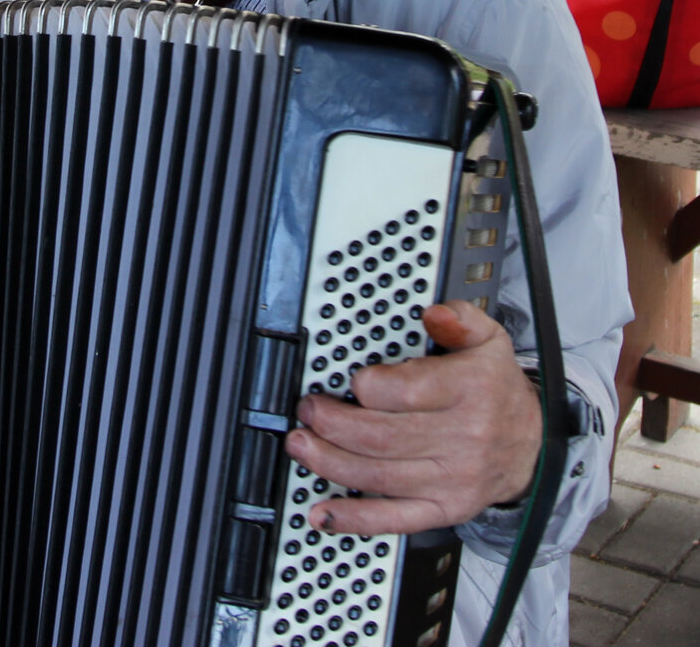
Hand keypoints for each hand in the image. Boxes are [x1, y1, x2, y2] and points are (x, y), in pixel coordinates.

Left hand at [284, 300, 542, 535]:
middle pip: (381, 436)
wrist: (532, 445)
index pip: (405, 392)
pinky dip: (353, 519)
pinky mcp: (443, 509)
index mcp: (471, 390)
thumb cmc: (497, 389)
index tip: (353, 380)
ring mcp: (451, 479)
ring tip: (301, 444)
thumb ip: (459, 319)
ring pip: (378, 476)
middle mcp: (463, 438)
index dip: (368, 386)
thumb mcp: (489, 339)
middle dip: (332, 423)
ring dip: (329, 462)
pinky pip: (393, 519)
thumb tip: (433, 314)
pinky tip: (322, 513)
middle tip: (308, 410)